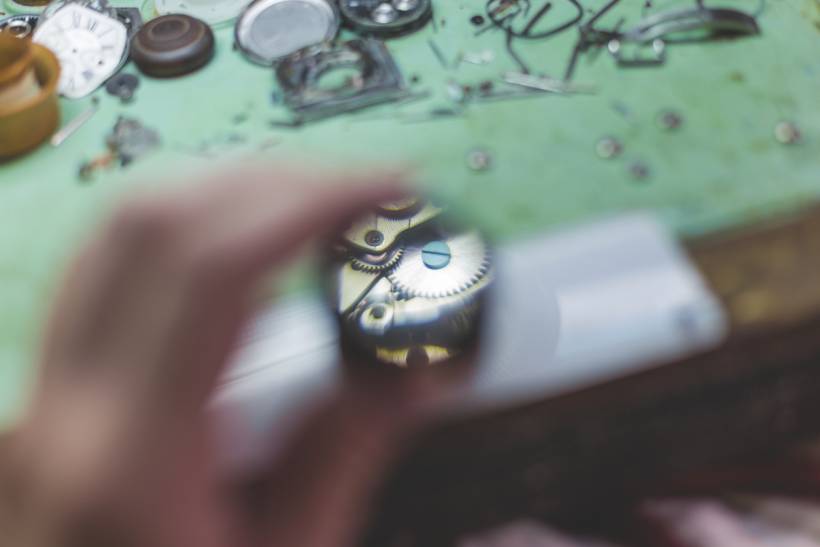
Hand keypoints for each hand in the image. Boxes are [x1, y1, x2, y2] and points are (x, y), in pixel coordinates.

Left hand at [0, 165, 426, 546]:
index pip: (215, 264)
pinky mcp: (47, 391)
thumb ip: (346, 454)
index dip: (312, 201)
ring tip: (315, 209)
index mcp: (132, 457)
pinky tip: (248, 257)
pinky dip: (185, 235)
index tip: (391, 189)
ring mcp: (41, 392)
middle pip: (156, 220)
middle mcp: (65, 405)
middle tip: (363, 195)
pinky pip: (109, 270)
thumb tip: (417, 366)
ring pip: (119, 231)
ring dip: (225, 196)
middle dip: (274, 181)